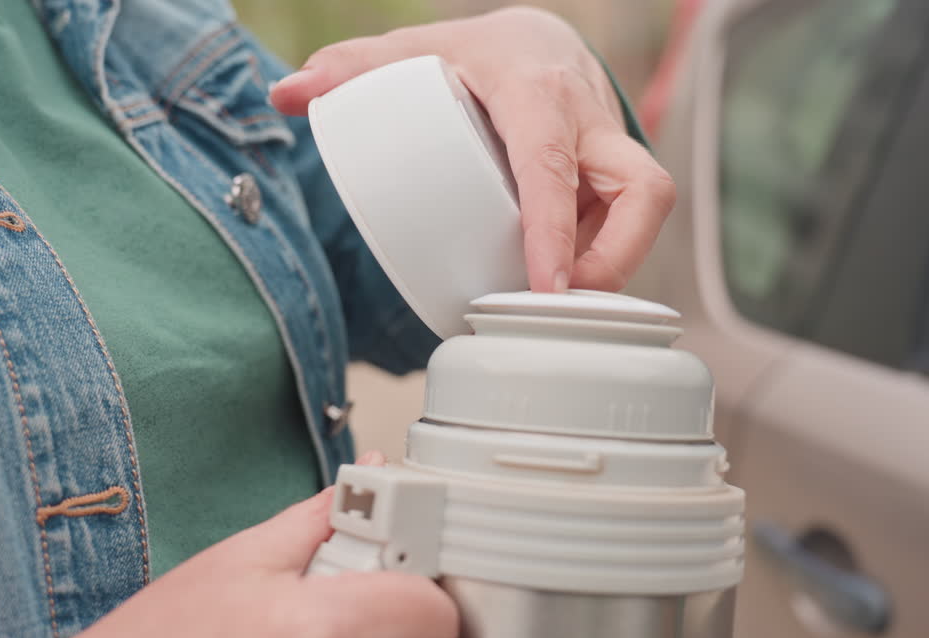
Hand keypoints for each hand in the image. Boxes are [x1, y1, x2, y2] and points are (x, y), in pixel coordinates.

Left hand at [271, 7, 675, 293]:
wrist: (539, 41)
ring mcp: (613, 152)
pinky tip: (556, 286)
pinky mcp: (618, 180)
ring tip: (546, 302)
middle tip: (556, 305)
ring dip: (607, 265)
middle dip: (613, 258)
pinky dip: (599, 260)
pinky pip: (627, 226)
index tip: (545, 287)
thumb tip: (285, 94)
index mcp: (538, 91)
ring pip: (643, 214)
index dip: (554, 228)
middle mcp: (590, 119)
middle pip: (642, 192)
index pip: (554, 162)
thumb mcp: (417, 49)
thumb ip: (352, 67)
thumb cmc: (478, 54)